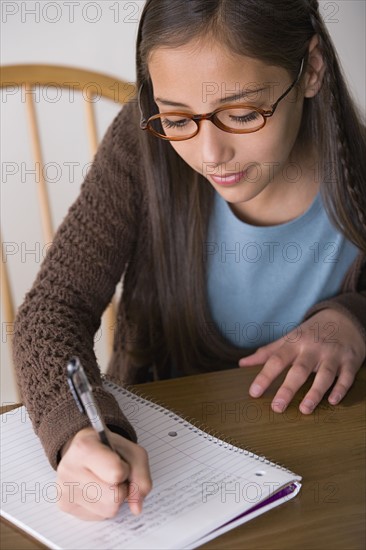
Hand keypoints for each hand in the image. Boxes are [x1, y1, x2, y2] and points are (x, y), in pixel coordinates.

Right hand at [57, 427, 151, 519]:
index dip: (124, 470)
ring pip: (108, 511)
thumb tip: (136, 508)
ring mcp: (64, 489)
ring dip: (114, 499)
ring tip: (104, 482)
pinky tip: (95, 490)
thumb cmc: (109, 448)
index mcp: (85, 447)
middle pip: (114, 497)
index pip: (116, 473)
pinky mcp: (64, 505)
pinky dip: (103, 506)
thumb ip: (141, 475)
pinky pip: (98, 517)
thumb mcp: (131, 451)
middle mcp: (69, 468)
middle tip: (113, 475)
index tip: (117, 461)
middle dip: (121, 488)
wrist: (82, 448)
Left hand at [239, 309, 364, 413]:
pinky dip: (340, 389)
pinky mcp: (349, 361)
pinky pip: (346, 377)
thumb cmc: (311, 332)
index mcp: (294, 343)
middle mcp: (312, 349)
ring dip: (315, 392)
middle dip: (288, 389)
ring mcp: (332, 355)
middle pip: (299, 370)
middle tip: (276, 407)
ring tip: (304, 410)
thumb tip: (242, 363)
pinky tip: (333, 401)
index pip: (276, 360)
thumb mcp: (288, 338)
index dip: (264, 377)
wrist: (344, 318)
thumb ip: (267, 352)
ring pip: (324, 375)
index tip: (253, 393)